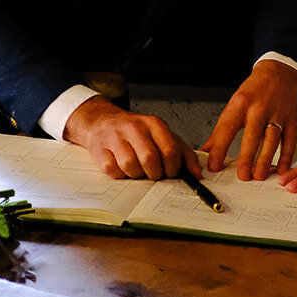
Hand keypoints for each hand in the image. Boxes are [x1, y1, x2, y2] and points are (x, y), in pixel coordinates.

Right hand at [63, 96, 198, 179]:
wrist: (104, 121)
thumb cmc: (137, 132)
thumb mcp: (163, 136)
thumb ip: (183, 153)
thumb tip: (197, 174)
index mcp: (154, 124)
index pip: (170, 150)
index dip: (172, 168)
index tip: (170, 173)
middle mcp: (135, 128)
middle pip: (150, 160)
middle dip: (154, 174)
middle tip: (152, 173)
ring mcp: (116, 138)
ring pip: (131, 167)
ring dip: (136, 175)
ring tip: (136, 169)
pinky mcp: (100, 149)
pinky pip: (113, 171)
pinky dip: (119, 175)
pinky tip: (121, 167)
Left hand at [202, 60, 296, 179]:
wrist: (278, 73)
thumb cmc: (253, 92)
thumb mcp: (234, 105)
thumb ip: (220, 131)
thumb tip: (205, 152)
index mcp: (241, 103)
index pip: (227, 128)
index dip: (220, 148)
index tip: (214, 165)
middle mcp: (259, 108)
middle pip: (252, 135)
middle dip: (247, 157)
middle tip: (242, 176)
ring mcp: (278, 113)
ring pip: (272, 138)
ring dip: (266, 158)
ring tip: (259, 175)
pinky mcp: (292, 119)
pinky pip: (290, 140)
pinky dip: (287, 156)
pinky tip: (281, 169)